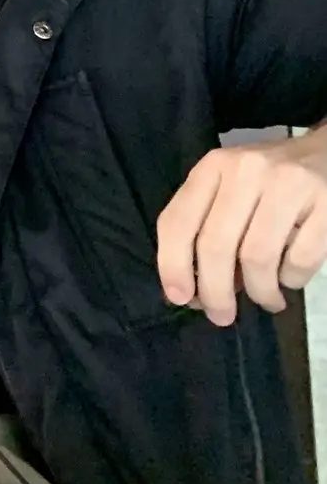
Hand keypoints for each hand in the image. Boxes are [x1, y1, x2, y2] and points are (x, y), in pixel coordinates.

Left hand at [158, 126, 326, 325]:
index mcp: (212, 167)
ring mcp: (287, 184)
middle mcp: (245, 171)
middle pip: (215, 245)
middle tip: (221, 316)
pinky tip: (290, 279)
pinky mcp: (326, 202)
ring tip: (265, 300)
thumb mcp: (229, 189)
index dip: (172, 265)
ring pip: (257, 256)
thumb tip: (195, 291)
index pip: (177, 221)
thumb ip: (208, 228)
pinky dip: (292, 280)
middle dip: (214, 291)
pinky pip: (300, 258)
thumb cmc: (269, 180)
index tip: (179, 298)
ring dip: (258, 291)